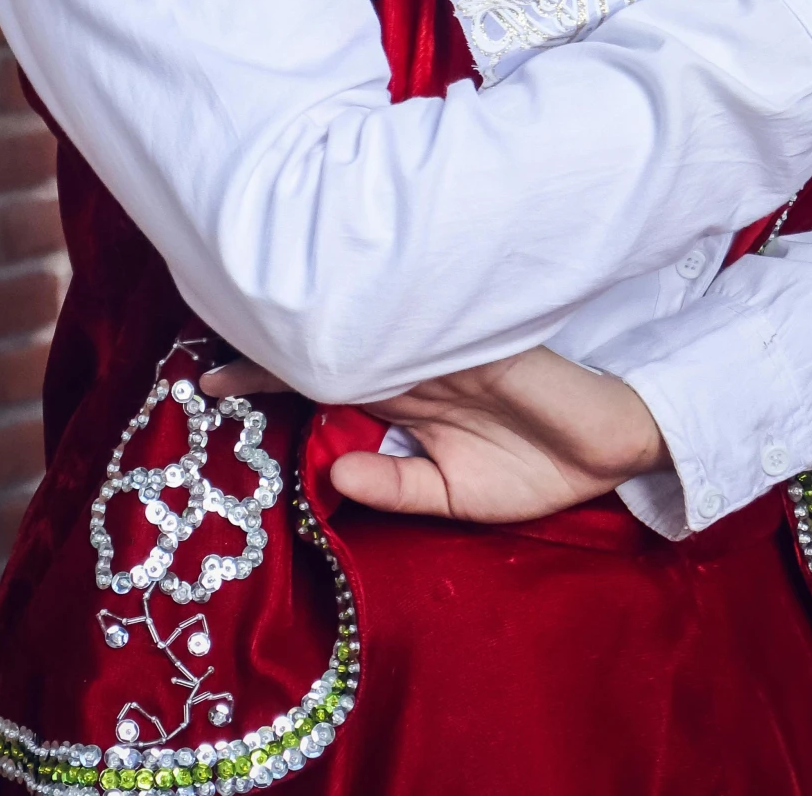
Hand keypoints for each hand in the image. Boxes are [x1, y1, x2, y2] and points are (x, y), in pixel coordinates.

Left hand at [203, 347, 668, 522]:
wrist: (607, 445)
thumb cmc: (536, 468)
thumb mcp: (455, 497)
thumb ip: (396, 489)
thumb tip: (328, 476)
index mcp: (400, 400)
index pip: (320, 384)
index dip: (266, 383)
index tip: (208, 388)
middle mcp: (408, 365)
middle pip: (326, 349)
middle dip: (266, 350)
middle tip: (203, 358)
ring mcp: (437, 346)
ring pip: (360, 329)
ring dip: (307, 329)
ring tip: (245, 323)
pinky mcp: (471, 336)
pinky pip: (415, 323)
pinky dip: (373, 317)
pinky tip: (330, 313)